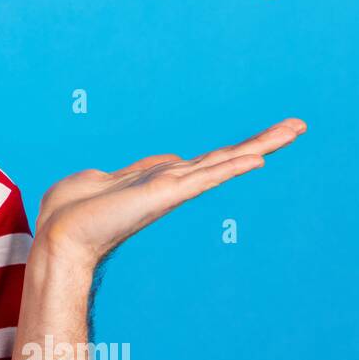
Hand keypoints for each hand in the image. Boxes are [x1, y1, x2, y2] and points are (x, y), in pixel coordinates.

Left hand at [34, 117, 306, 268]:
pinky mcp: (165, 194)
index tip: (258, 143)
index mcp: (158, 179)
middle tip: (298, 126)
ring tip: (294, 130)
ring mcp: (172, 189)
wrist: (60, 233)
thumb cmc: (70, 210)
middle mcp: (172, 183)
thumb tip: (128, 172)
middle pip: (224, 158)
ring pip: (223, 161)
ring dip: (259, 144)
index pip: (203, 161)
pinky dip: (231, 167)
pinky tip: (257, 158)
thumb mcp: (98, 180)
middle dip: (261, 141)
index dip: (231, 151)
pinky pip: (205, 176)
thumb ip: (120, 175)